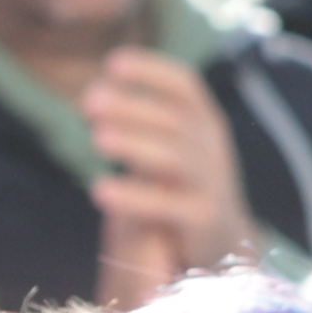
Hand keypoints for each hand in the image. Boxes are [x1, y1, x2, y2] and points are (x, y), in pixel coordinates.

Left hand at [81, 51, 239, 306]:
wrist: (221, 250)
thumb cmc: (179, 193)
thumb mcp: (165, 153)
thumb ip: (139, 127)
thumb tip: (92, 95)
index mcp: (202, 125)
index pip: (185, 88)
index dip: (153, 72)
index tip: (113, 62)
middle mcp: (211, 149)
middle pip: (176, 120)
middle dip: (134, 106)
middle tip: (90, 99)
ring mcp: (212, 185)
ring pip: (176, 158)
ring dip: (136, 144)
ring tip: (95, 137)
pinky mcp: (204, 223)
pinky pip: (172, 206)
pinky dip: (137, 197)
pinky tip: (99, 190)